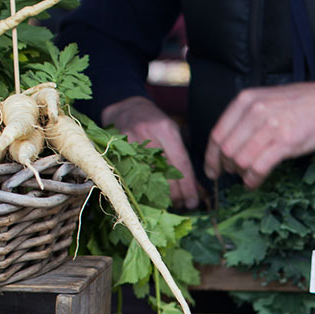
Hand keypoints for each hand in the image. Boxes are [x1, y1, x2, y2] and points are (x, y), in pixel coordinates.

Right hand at [101, 95, 202, 209]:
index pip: (181, 164)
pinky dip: (145, 188)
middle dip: (176, 195)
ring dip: (161, 195)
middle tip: (183, 205)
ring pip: (149, 177)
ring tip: (171, 203)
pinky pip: (134, 175)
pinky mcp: (119, 149)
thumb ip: (183, 159)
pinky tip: (152, 196)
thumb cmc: (154, 123)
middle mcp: (148, 135)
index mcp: (166, 130)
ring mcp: (131, 142)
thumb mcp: (173, 134)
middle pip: (165, 174)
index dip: (188, 187)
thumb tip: (195, 189)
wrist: (126, 108)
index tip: (194, 202)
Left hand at [204, 82, 314, 188]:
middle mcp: (255, 112)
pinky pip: (259, 167)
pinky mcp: (285, 143)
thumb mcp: (265, 100)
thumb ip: (245, 117)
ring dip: (241, 174)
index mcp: (245, 100)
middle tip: (231, 174)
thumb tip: (228, 144)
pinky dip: (253, 180)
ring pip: (241, 160)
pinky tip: (253, 184)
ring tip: (246, 177)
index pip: (218, 133)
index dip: (210, 156)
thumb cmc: (299, 104)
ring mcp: (270, 127)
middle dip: (226, 166)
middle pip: (227, 149)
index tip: (211, 169)